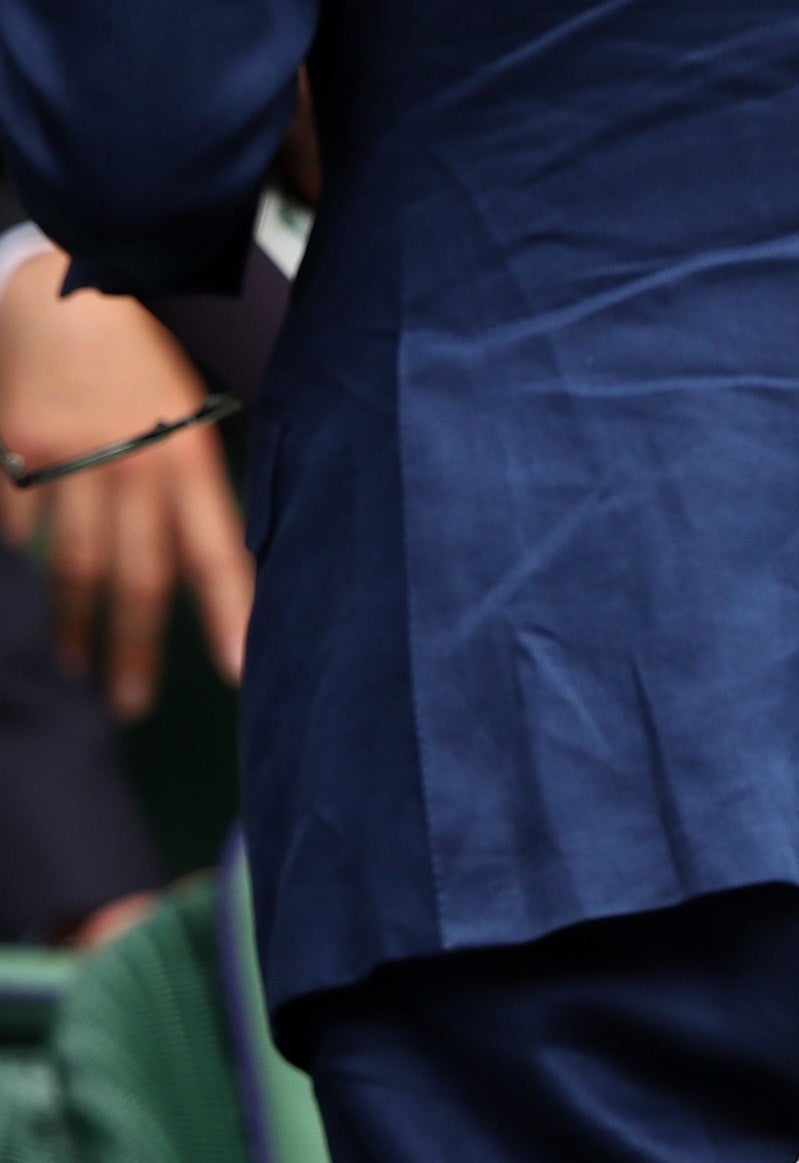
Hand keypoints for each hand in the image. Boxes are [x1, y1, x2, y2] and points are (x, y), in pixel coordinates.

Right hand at [0, 258, 251, 717]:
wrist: (64, 287)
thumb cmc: (144, 361)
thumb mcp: (192, 415)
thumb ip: (195, 490)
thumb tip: (211, 568)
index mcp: (188, 460)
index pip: (218, 554)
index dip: (230, 618)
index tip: (243, 677)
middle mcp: (128, 465)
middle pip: (132, 577)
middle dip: (133, 650)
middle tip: (130, 706)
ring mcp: (63, 457)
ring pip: (66, 562)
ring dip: (72, 623)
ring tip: (77, 665)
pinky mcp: (10, 445)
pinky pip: (15, 520)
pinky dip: (22, 554)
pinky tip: (31, 583)